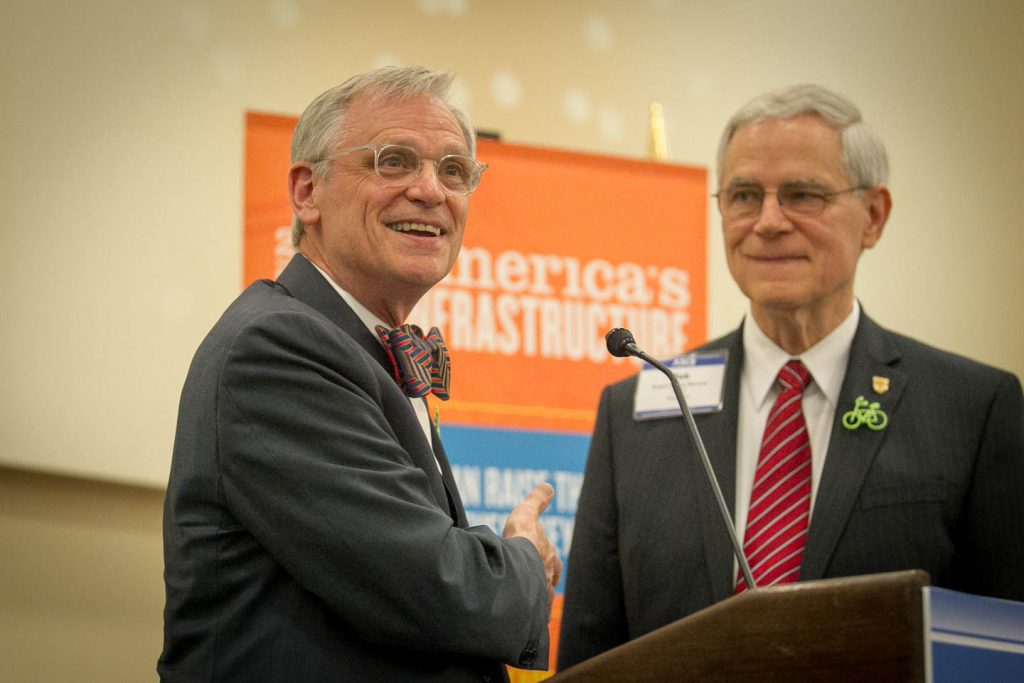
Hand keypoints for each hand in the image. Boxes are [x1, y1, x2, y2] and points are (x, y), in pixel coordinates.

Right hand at [503, 482, 562, 603]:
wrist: (514, 571)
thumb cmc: (522, 542)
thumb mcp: (527, 514)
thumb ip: (537, 501)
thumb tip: (548, 486)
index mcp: (547, 557)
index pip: (553, 558)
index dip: (550, 559)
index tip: (552, 562)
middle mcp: (545, 577)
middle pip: (546, 579)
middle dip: (542, 579)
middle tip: (538, 580)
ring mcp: (535, 595)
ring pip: (537, 597)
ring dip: (532, 596)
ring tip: (526, 600)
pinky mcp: (524, 610)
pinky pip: (526, 613)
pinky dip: (524, 612)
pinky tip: (519, 615)